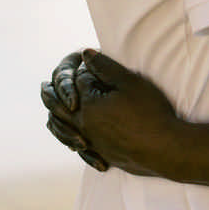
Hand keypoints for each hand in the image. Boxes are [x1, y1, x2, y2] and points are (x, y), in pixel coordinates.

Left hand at [41, 49, 177, 176]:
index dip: (84, 72)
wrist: (164, 149)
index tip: (90, 67)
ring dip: (57, 121)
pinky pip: (79, 149)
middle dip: (53, 95)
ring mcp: (92, 143)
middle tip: (44, 88)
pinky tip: (77, 142)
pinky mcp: (102, 156)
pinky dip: (72, 141)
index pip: (77, 83)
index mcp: (87, 105)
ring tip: (52, 115)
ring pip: (64, 131)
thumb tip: (84, 53)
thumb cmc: (150, 113)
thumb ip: (105, 67)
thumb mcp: (130, 82)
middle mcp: (84, 126)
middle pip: (60, 108)